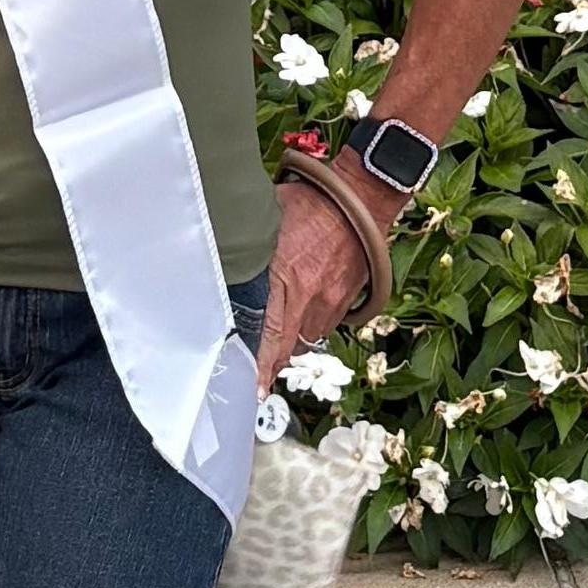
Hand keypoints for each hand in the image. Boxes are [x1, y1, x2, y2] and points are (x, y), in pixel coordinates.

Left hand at [252, 177, 372, 394]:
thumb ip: (250, 247)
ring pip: (305, 339)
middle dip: (271, 367)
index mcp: (284, 276)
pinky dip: (309, 327)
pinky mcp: (345, 300)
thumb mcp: (269, 220)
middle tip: (258, 382)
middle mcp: (307, 295)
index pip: (267, 332)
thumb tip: (226, 257)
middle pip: (286, 347)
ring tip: (276, 344)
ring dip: (290, 344)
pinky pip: (323, 326)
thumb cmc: (312, 203)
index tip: (252, 387)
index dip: (259, 364)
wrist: (361, 201)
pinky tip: (300, 318)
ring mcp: (329, 301)